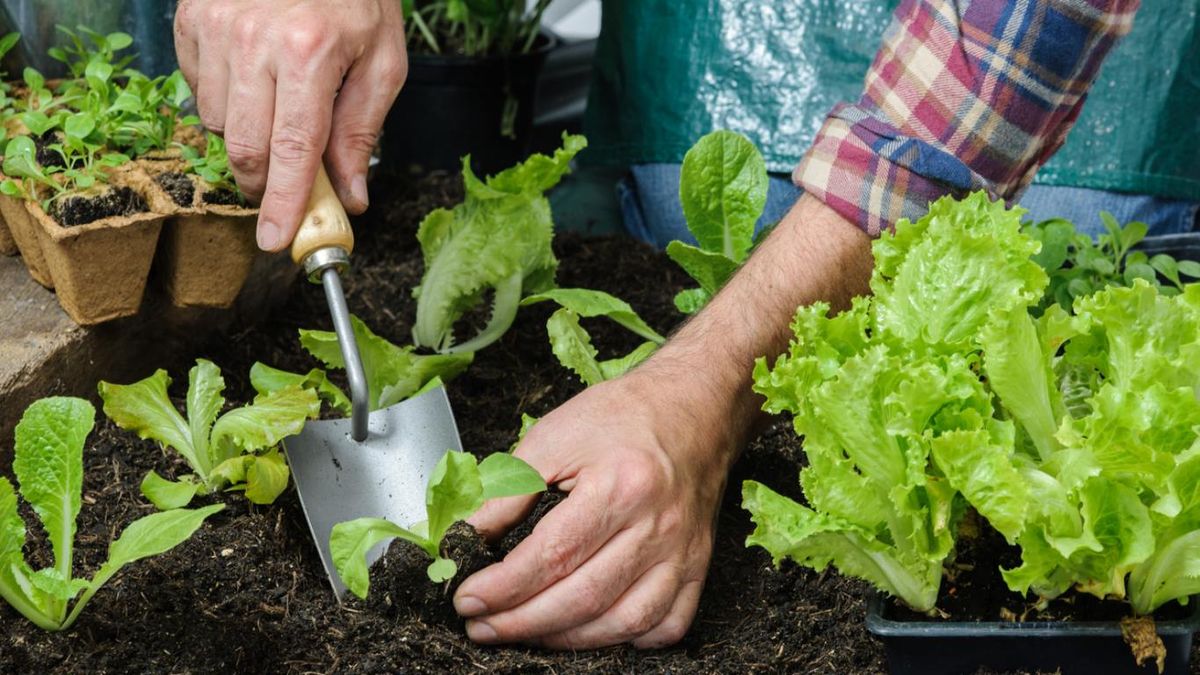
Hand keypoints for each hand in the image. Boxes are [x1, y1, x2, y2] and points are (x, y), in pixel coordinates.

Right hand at [174, 0, 407, 250]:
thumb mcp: (383, 60)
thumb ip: (362, 132)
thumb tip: (350, 198)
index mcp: (309, 52)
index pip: (292, 150)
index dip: (283, 203)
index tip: (275, 240)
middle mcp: (253, 40)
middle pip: (245, 148)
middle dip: (264, 183)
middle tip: (285, 188)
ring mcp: (214, 27)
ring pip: (218, 124)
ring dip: (248, 136)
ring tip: (280, 106)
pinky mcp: (190, 18)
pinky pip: (198, 90)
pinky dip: (226, 100)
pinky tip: (255, 78)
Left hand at [454, 371, 738, 648]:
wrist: (693, 406)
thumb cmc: (624, 416)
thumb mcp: (554, 436)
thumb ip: (508, 490)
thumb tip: (468, 535)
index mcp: (620, 486)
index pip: (552, 556)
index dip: (503, 587)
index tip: (467, 598)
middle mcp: (657, 525)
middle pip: (584, 597)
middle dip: (522, 622)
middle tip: (482, 625)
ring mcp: (683, 552)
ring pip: (625, 622)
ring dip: (566, 639)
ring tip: (525, 632)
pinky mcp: (698, 565)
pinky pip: (668, 624)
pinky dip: (629, 640)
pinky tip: (592, 631)